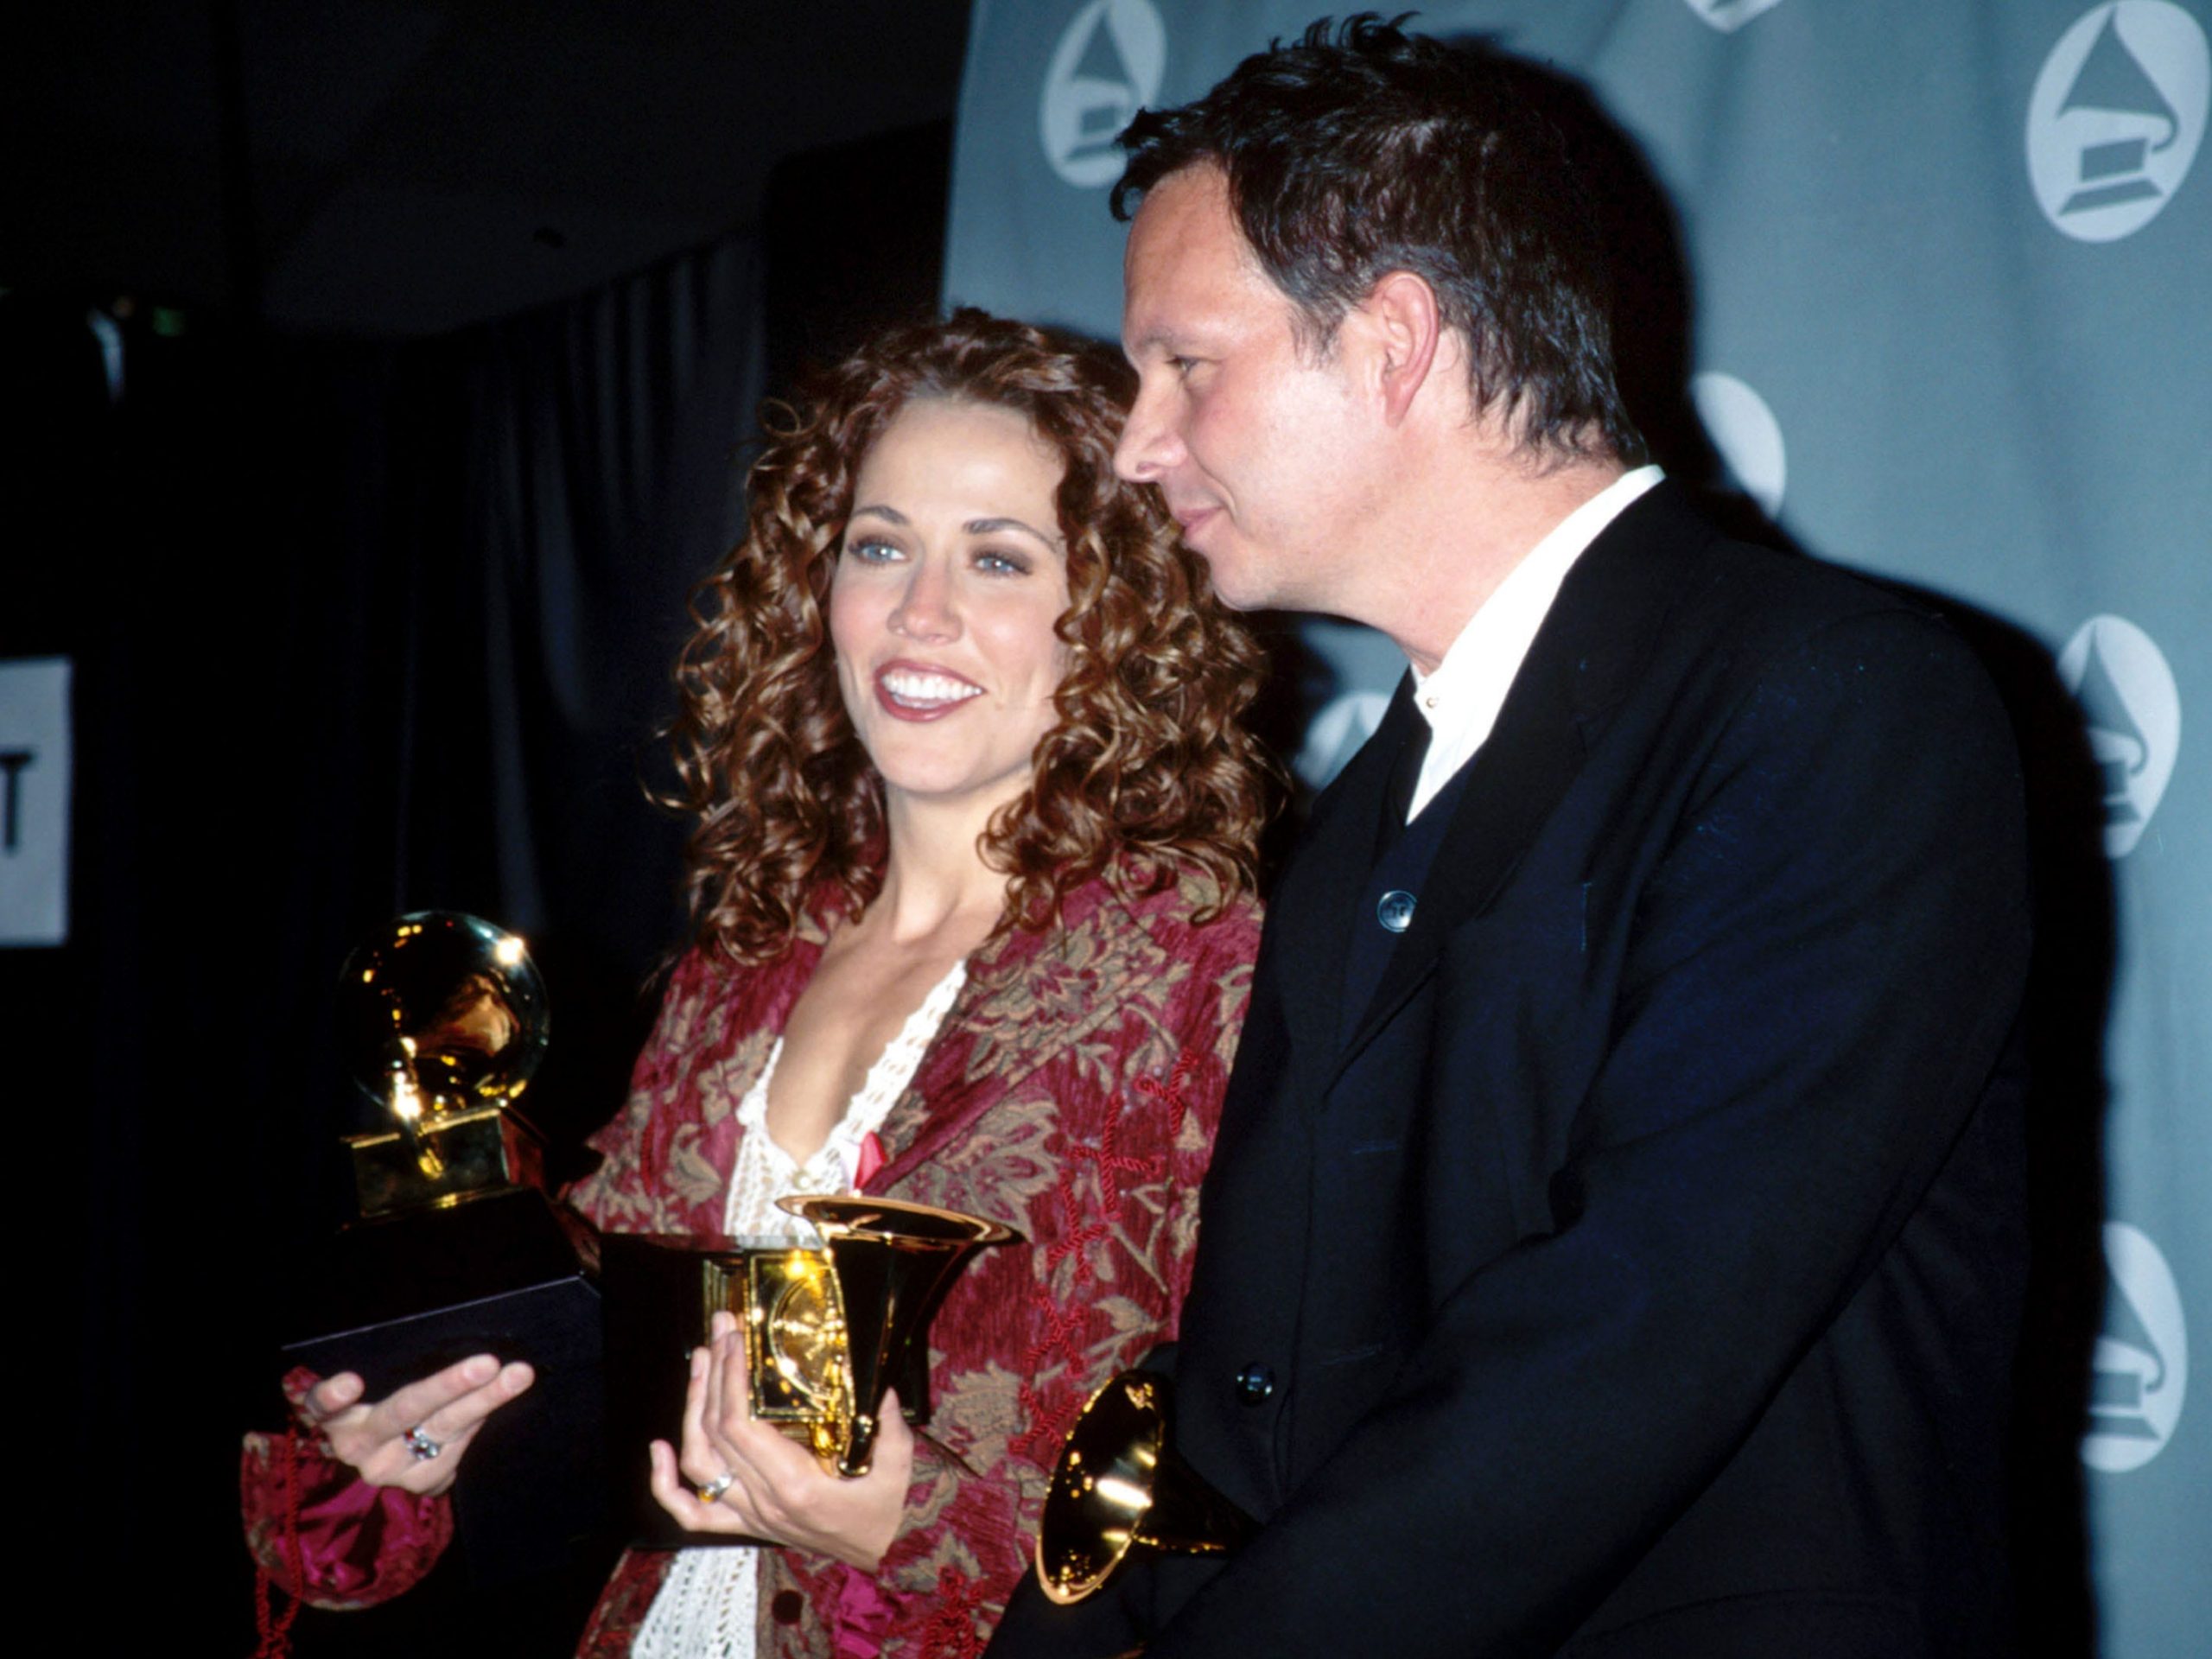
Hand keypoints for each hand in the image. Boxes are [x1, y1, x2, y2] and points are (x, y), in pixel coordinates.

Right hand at [301, 1353, 534, 1497]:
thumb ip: (388, 1366)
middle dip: (449, 1385)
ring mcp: (388, 1472)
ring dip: (484, 1402)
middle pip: (403, 1412)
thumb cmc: (380, 1401)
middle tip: (488, 1364)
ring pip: (440, 1433)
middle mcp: (357, 1448)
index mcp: (337, 1417)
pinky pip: (453, 1456)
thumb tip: (445, 1346)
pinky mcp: (417, 1487)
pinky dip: (476, 1426)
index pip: (323, 1405)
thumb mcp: (373, 1384)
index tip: (352, 1382)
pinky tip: (494, 1404)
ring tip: (517, 1377)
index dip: (333, 1396)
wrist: (385, 1453)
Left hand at [648, 1310, 911, 1568]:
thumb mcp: (899, 1457)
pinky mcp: (748, 1523)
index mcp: (795, 1486)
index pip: (741, 1425)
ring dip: (691, 1409)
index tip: (735, 1338)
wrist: (889, 1553)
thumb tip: (872, 1372)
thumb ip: (885, 1415)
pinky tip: (660, 1448)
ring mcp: (751, 1515)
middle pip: (716, 1433)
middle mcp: (764, 1503)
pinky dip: (667, 1484)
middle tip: (720, 1331)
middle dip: (713, 1374)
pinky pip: (694, 1513)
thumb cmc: (893, 1506)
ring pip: (699, 1463)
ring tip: (701, 1362)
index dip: (729, 1378)